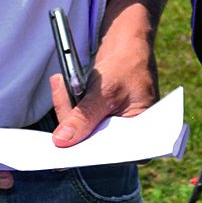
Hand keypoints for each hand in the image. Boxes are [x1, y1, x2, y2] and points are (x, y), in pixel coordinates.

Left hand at [51, 13, 158, 146]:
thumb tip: (62, 141)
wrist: (127, 46)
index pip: (112, 157)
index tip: (63, 146)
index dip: (87, 154)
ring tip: (62, 81)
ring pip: (79, 134)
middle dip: (71, 126)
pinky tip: (63, 85)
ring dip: (67, 108)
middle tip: (59, 97)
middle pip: (91, 147)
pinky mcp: (97, 121)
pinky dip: (68, 104)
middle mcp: (126, 140)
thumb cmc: (128, 65)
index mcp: (142, 140)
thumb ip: (84, 116)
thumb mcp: (106, 91)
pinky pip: (76, 122)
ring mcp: (109, 131)